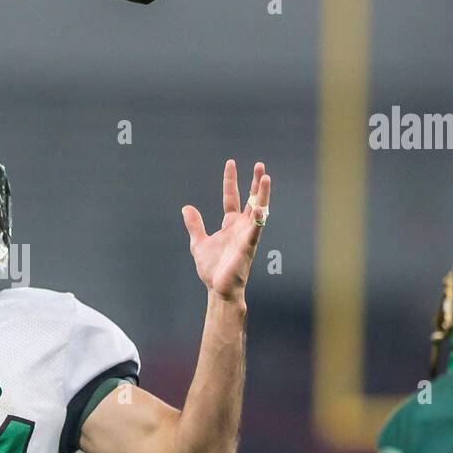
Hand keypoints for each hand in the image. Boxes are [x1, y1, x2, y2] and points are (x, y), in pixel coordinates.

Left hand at [182, 160, 270, 304]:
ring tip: (266, 177)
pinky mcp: (248, 247)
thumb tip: (186, 207)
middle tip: (260, 164)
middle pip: (250, 199)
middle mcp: (241, 227)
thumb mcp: (198, 242)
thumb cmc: (212, 269)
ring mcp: (247, 236)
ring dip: (262, 195)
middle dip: (255, 183)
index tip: (230, 163)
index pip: (231, 197)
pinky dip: (258, 220)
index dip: (230, 181)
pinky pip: (255, 231)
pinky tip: (260, 207)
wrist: (218, 289)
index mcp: (230, 224)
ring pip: (258, 210)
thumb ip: (195, 225)